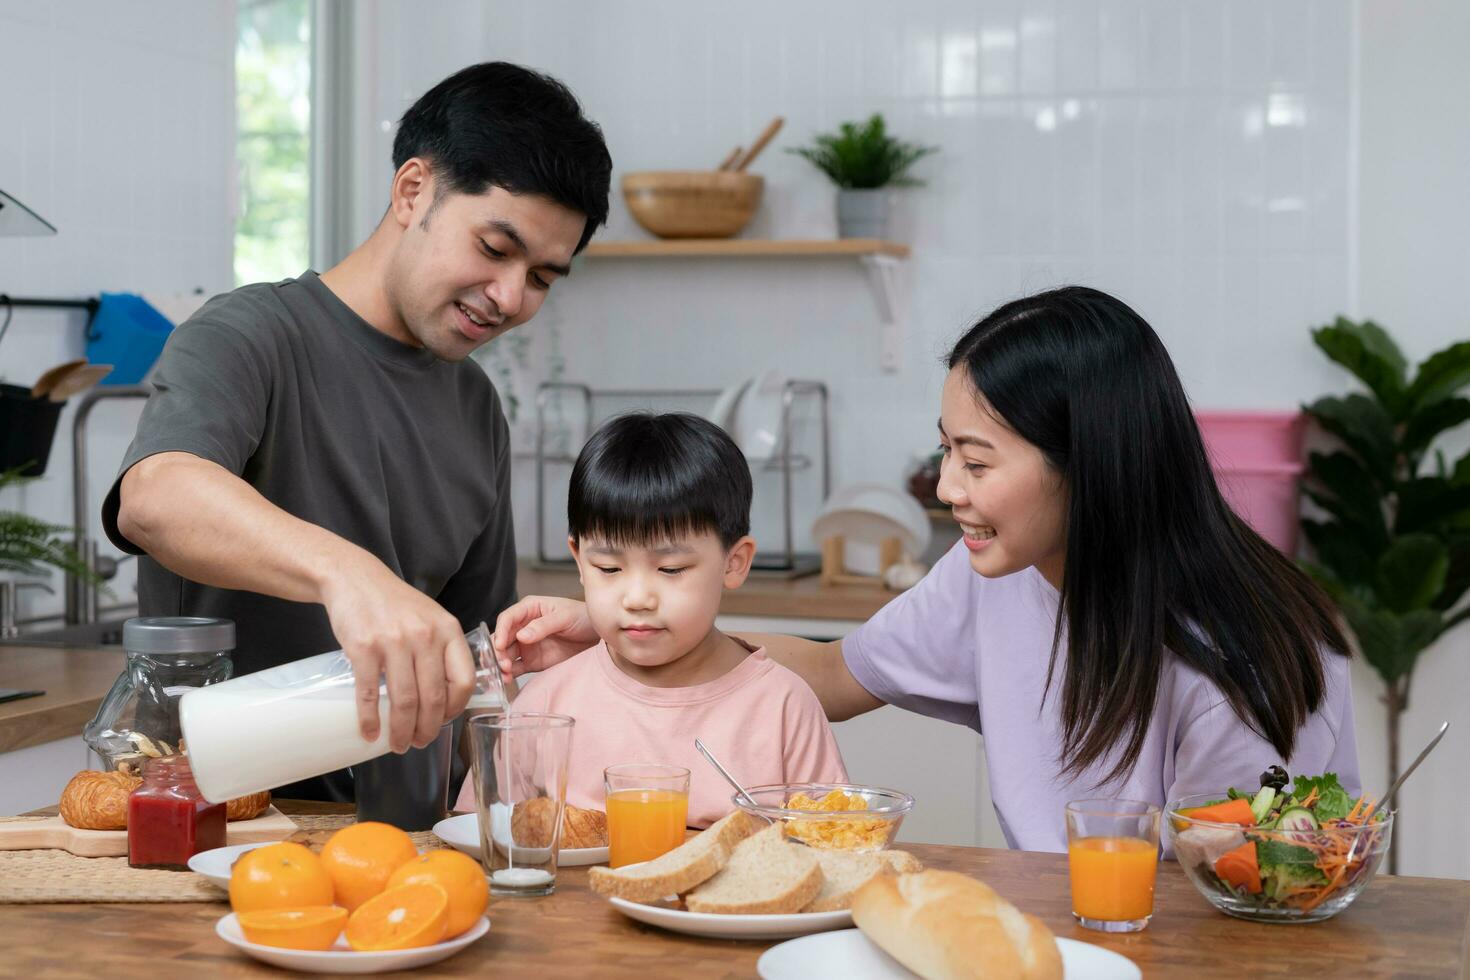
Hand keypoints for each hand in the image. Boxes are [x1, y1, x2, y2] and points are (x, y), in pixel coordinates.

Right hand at [321, 560, 475, 752]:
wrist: (355, 578)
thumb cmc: (395, 604)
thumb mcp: (431, 618)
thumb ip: (442, 650)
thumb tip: (446, 696)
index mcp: (447, 630)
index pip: (464, 680)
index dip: (456, 709)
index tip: (445, 721)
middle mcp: (425, 636)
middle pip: (433, 698)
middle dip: (427, 729)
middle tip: (419, 742)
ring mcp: (394, 642)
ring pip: (404, 701)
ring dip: (401, 731)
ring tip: (398, 744)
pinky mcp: (363, 648)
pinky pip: (370, 693)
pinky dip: (370, 719)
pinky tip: (369, 732)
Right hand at [492, 595, 596, 680]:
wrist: (598, 636)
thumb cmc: (583, 617)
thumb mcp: (565, 617)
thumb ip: (543, 625)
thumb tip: (522, 636)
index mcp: (529, 609)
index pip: (508, 618)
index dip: (501, 631)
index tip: (500, 645)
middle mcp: (523, 626)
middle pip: (502, 638)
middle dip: (498, 651)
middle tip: (502, 663)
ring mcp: (526, 645)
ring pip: (506, 654)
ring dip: (501, 664)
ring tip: (504, 673)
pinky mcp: (532, 661)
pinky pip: (516, 668)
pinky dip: (509, 674)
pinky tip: (507, 679)